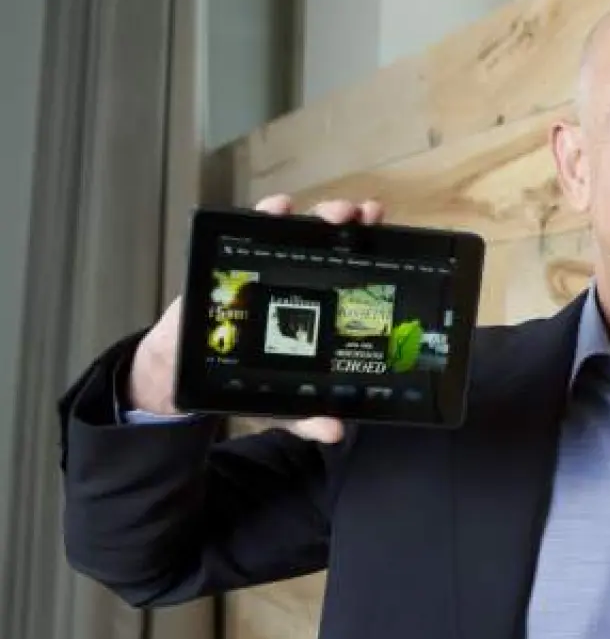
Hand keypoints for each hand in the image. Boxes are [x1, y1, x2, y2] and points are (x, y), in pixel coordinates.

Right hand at [128, 195, 385, 442]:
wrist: (185, 371)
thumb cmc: (243, 377)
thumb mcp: (281, 403)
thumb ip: (307, 416)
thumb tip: (336, 431)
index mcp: (319, 305)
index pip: (351, 272)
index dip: (374, 253)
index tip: (395, 243)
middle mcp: (298, 278)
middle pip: (331, 241)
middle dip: (353, 223)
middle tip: (367, 217)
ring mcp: (266, 265)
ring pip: (298, 229)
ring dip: (318, 213)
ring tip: (334, 213)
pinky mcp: (233, 262)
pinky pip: (251, 230)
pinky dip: (266, 214)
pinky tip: (279, 207)